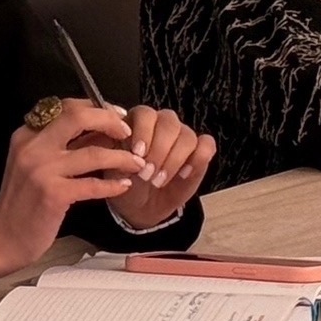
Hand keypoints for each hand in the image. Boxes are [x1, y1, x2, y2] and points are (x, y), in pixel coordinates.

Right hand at [0, 99, 145, 282]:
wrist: (1, 237)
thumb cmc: (23, 201)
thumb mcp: (35, 163)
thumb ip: (62, 145)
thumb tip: (102, 129)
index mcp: (28, 134)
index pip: (67, 106)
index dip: (97, 107)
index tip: (117, 115)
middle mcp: (33, 146)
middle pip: (78, 116)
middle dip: (110, 119)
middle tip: (128, 132)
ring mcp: (42, 169)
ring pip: (93, 152)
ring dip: (121, 157)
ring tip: (137, 162)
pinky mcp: (52, 194)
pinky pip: (92, 184)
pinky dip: (112, 184)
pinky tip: (123, 185)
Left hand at [109, 104, 216, 230]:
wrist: (142, 207)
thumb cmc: (127, 184)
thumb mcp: (113, 171)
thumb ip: (115, 154)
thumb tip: (115, 142)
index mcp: (138, 122)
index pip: (144, 113)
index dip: (143, 132)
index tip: (137, 154)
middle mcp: (162, 124)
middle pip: (168, 122)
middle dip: (159, 150)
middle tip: (147, 174)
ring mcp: (182, 136)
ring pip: (187, 135)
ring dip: (174, 160)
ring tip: (159, 181)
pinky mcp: (199, 152)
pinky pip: (207, 145)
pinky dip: (198, 159)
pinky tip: (184, 174)